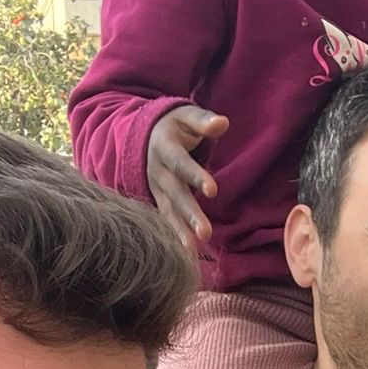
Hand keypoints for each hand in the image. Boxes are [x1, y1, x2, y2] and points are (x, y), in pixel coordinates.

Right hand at [146, 104, 228, 248]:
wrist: (144, 135)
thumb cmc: (174, 125)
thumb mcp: (185, 116)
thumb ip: (203, 121)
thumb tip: (222, 123)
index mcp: (165, 147)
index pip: (181, 163)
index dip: (195, 175)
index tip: (212, 190)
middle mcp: (158, 171)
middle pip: (175, 193)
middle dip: (189, 212)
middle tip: (205, 232)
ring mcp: (156, 188)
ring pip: (168, 210)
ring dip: (180, 230)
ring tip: (193, 248)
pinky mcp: (158, 200)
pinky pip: (166, 218)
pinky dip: (175, 235)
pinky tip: (187, 252)